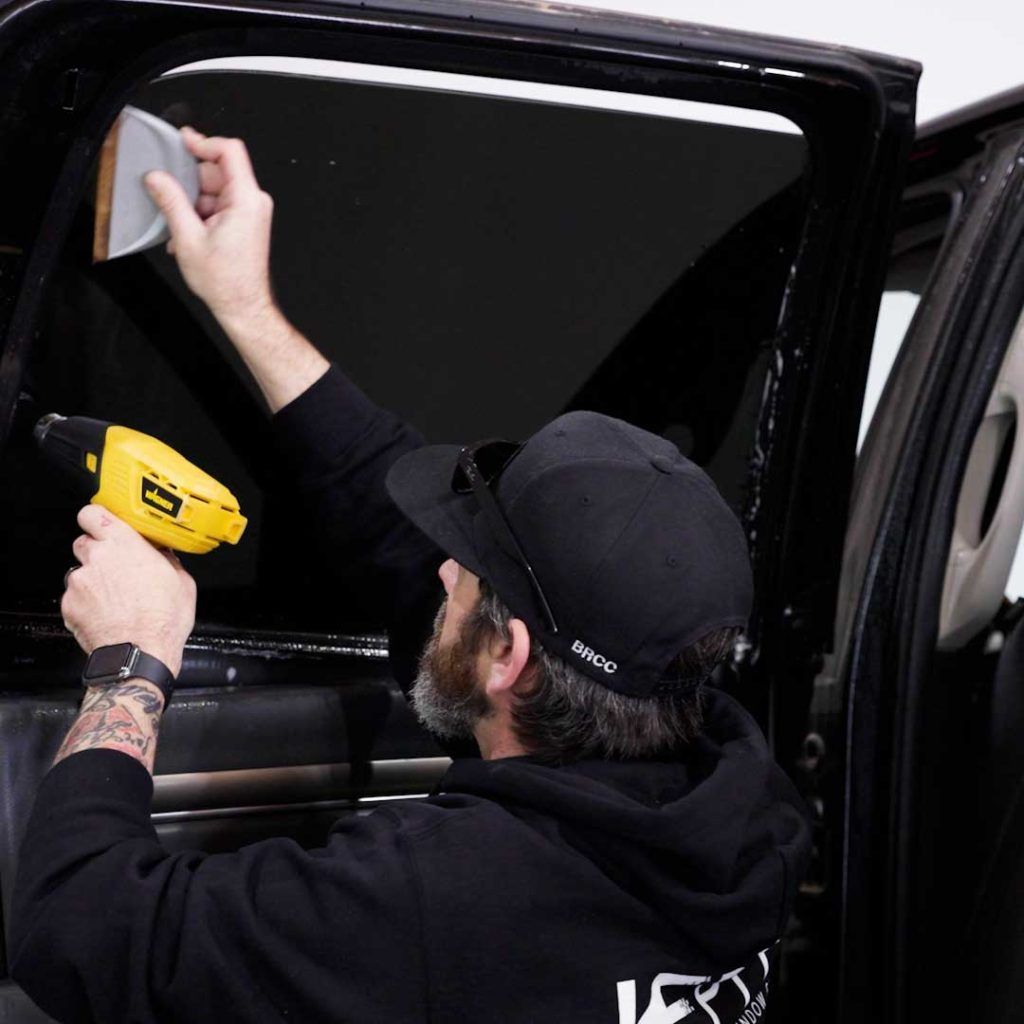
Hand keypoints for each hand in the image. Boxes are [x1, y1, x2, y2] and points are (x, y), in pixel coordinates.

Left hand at [62, 506, 196, 676]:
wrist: (140, 654)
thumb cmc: (162, 620)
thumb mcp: (181, 582)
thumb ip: (167, 560)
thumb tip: (164, 554)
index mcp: (123, 544)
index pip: (92, 513)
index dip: (96, 519)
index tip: (104, 525)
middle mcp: (96, 558)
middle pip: (84, 542)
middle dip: (97, 553)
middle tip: (115, 568)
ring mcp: (79, 582)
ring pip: (79, 572)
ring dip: (92, 581)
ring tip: (113, 599)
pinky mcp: (68, 605)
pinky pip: (74, 598)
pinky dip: (85, 604)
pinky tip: (105, 614)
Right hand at [144, 128, 274, 322]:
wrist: (242, 306)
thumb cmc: (225, 281)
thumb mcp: (188, 238)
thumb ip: (171, 201)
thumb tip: (156, 178)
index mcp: (246, 200)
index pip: (229, 151)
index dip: (204, 142)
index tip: (183, 142)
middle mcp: (253, 202)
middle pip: (217, 171)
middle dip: (191, 183)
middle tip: (172, 197)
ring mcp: (250, 213)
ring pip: (214, 190)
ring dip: (193, 204)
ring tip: (182, 228)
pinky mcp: (245, 223)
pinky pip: (219, 206)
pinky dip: (200, 215)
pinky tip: (189, 234)